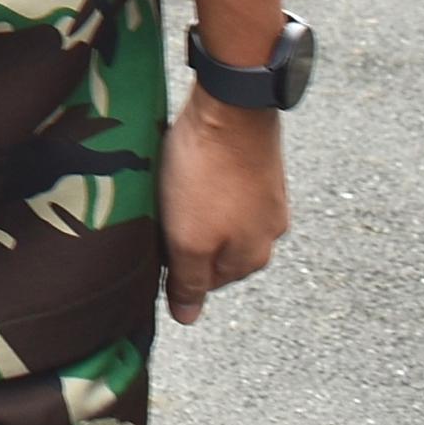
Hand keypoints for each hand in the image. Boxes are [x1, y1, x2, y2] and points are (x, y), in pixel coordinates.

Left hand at [159, 91, 289, 324]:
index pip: (207, 283)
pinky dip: (206, 183)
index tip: (154, 246)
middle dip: (188, 239)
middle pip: (216, 250)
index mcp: (253, 256)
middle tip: (161, 215)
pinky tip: (189, 167)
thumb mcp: (188, 239)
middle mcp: (269, 231)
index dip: (175, 268)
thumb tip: (188, 319)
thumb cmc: (206, 175)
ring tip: (172, 188)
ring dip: (196, 209)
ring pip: (222, 218)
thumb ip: (189, 281)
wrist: (232, 105)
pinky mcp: (259, 165)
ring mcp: (268, 196)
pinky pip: (227, 187)